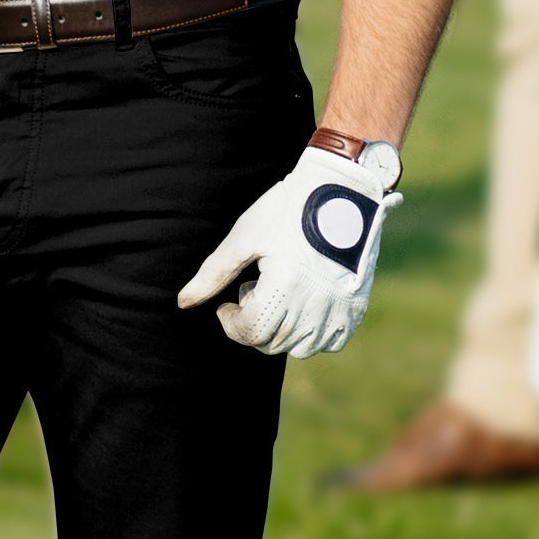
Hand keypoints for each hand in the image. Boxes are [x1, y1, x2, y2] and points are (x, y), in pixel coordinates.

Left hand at [178, 142, 403, 358]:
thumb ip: (214, 273)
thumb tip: (183, 302)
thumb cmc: (287, 208)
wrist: (341, 190)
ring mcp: (339, 308)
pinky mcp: (356, 307)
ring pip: (301, 348)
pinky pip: (331, 342)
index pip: (251, 332)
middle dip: (252, 325)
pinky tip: (303, 305)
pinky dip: (313, 334)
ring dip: (280, 332)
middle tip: (253, 291)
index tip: (227, 305)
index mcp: (284, 285)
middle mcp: (314, 304)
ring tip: (279, 296)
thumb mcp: (245, 236)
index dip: (230, 323)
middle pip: (272, 343)